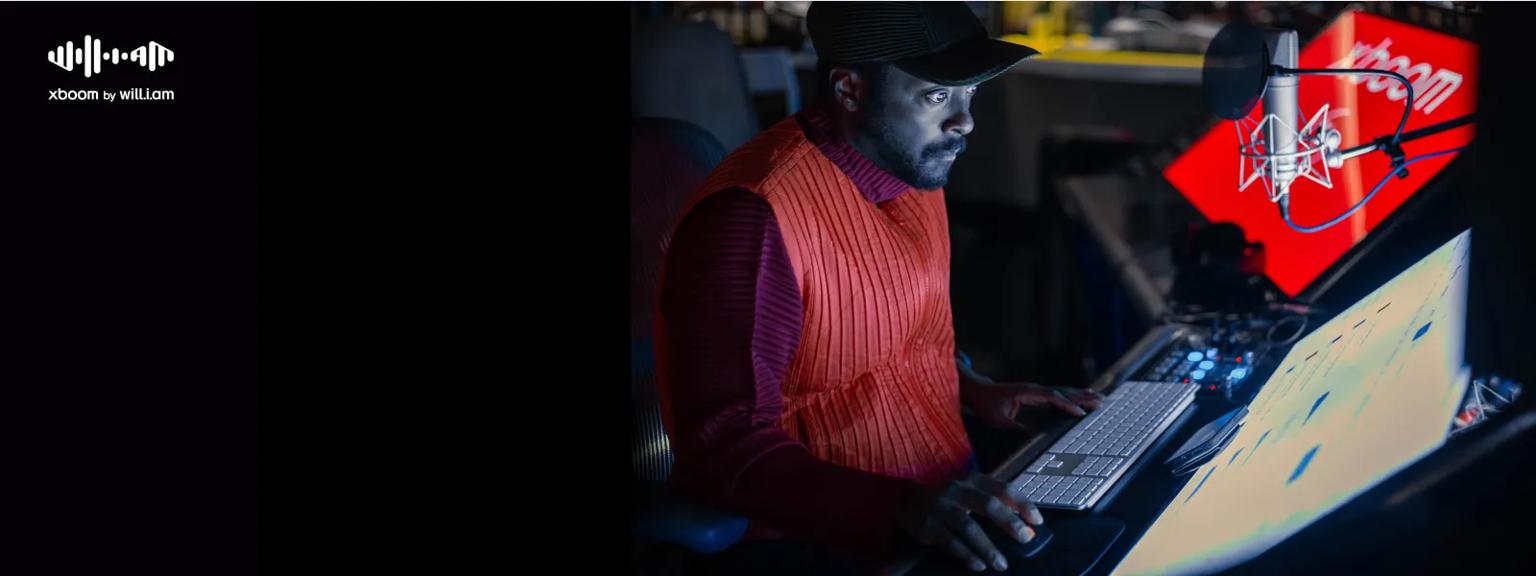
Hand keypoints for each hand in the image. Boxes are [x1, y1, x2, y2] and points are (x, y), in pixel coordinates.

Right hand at [896, 472, 1044, 571]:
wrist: (906, 499)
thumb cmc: (948, 498)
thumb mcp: (969, 491)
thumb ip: (992, 502)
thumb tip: (1025, 525)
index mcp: (972, 479)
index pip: (1002, 488)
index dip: (1022, 504)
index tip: (1037, 521)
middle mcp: (957, 489)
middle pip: (988, 505)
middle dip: (1009, 523)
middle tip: (1025, 539)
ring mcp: (942, 507)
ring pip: (969, 527)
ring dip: (988, 547)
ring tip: (1002, 564)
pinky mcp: (929, 525)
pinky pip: (950, 542)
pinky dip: (966, 555)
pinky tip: (978, 565)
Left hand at [967, 381, 1103, 429]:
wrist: (980, 392)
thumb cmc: (988, 405)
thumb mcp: (998, 420)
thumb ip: (1015, 426)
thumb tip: (1031, 436)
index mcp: (1027, 392)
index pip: (1051, 397)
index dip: (1066, 404)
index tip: (1080, 412)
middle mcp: (1035, 389)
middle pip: (1062, 391)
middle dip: (1082, 396)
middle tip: (1101, 401)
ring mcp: (1037, 390)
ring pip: (1063, 392)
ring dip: (1081, 395)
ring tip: (1100, 398)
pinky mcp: (1037, 394)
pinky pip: (1058, 395)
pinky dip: (1072, 397)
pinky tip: (1083, 399)